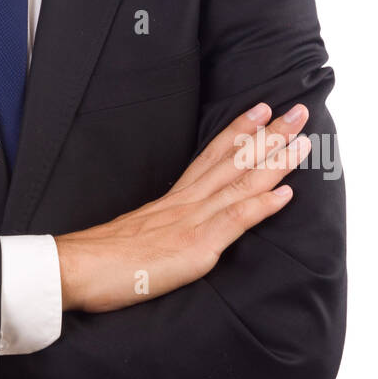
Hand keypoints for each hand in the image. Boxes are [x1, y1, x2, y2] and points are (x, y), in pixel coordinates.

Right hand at [55, 102, 309, 312]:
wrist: (74, 268)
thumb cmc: (101, 259)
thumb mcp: (137, 235)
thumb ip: (159, 227)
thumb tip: (171, 228)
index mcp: (172, 200)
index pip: (211, 157)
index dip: (238, 132)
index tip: (261, 110)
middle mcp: (185, 203)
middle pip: (233, 161)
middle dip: (269, 135)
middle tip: (298, 110)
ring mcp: (191, 222)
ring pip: (239, 183)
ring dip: (275, 161)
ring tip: (302, 141)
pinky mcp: (193, 247)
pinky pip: (233, 222)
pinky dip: (261, 205)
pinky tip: (285, 194)